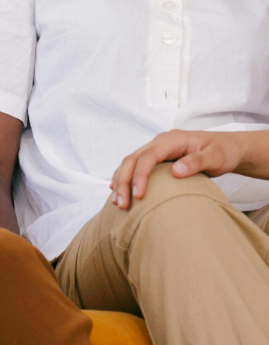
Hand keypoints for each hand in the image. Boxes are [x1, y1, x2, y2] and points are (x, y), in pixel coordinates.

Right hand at [110, 130, 246, 208]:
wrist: (227, 147)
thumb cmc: (223, 152)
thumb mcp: (215, 156)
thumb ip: (196, 162)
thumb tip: (176, 171)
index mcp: (170, 140)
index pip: (147, 156)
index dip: (140, 175)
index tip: (138, 195)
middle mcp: (158, 143)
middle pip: (132, 160)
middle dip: (123, 181)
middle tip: (122, 204)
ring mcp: (155, 150)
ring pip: (129, 163)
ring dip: (121, 181)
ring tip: (117, 202)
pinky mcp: (156, 158)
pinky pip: (134, 167)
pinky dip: (125, 179)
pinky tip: (118, 191)